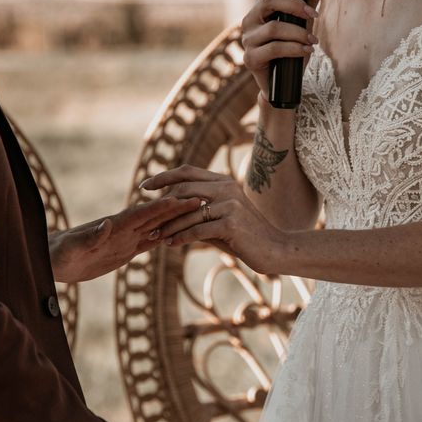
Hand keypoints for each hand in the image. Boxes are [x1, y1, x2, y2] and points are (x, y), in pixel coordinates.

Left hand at [49, 197, 200, 282]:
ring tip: (195, 213)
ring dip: (174, 220)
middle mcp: (121, 230)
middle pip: (154, 216)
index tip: (179, 199)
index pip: (140, 214)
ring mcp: (124, 239)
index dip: (159, 207)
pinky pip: (147, 243)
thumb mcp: (71, 248)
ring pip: (155, 227)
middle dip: (175, 208)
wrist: (51, 261)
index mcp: (112, 226)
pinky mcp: (123, 251)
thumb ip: (89, 236)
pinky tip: (177, 234)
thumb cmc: (56, 254)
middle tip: (198, 199)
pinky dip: (164, 237)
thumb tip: (106, 223)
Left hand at [140, 165, 285, 274]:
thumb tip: (171, 212)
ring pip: (187, 213)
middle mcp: (226, 188)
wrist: (276, 249)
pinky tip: (169, 244)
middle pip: (183, 189)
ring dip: (168, 226)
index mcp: (224, 181)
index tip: (145, 186)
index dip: (164, 177)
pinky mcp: (230, 224)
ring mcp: (229, 205)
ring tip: (154, 235)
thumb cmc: (247, 236)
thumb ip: (201, 211)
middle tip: (147, 219)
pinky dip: (180, 238)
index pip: (188, 172)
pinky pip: (197, 230)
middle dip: (161, 205)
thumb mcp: (223, 217)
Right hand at [241, 0, 324, 96]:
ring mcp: (247, 40)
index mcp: (260, 9)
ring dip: (298, 33)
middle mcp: (250, 20)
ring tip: (312, 40)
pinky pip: (274, 48)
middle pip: (269, 0)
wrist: (282, 85)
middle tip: (313, 15)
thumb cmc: (291, 51)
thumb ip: (309, 2)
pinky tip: (306, 50)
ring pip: (274, 27)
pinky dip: (294, 48)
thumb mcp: (302, 24)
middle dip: (295, 4)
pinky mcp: (250, 58)